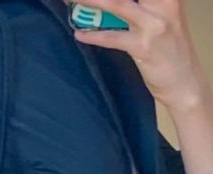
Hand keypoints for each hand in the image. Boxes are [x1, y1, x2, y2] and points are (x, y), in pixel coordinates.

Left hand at [72, 0, 207, 111]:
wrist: (184, 82)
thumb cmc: (170, 50)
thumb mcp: (161, 20)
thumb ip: (143, 8)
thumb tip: (111, 5)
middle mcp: (163, 5)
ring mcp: (154, 26)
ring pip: (117, 4)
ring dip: (91, 1)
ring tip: (70, 1)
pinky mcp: (144, 48)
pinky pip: (113, 38)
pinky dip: (94, 36)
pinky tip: (79, 34)